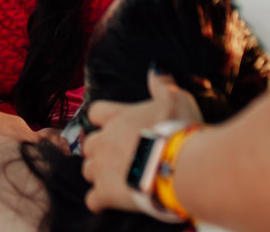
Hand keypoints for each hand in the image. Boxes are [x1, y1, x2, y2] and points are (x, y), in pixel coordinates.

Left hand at [81, 70, 202, 213]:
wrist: (180, 166)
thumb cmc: (179, 129)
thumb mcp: (176, 99)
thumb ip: (162, 84)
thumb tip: (156, 68)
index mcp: (116, 117)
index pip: (95, 113)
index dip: (103, 121)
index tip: (114, 127)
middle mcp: (103, 140)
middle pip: (88, 144)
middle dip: (99, 151)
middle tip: (119, 158)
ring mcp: (101, 167)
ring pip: (88, 170)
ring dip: (99, 175)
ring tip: (119, 180)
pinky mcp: (106, 193)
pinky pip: (93, 199)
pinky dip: (100, 201)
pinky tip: (110, 202)